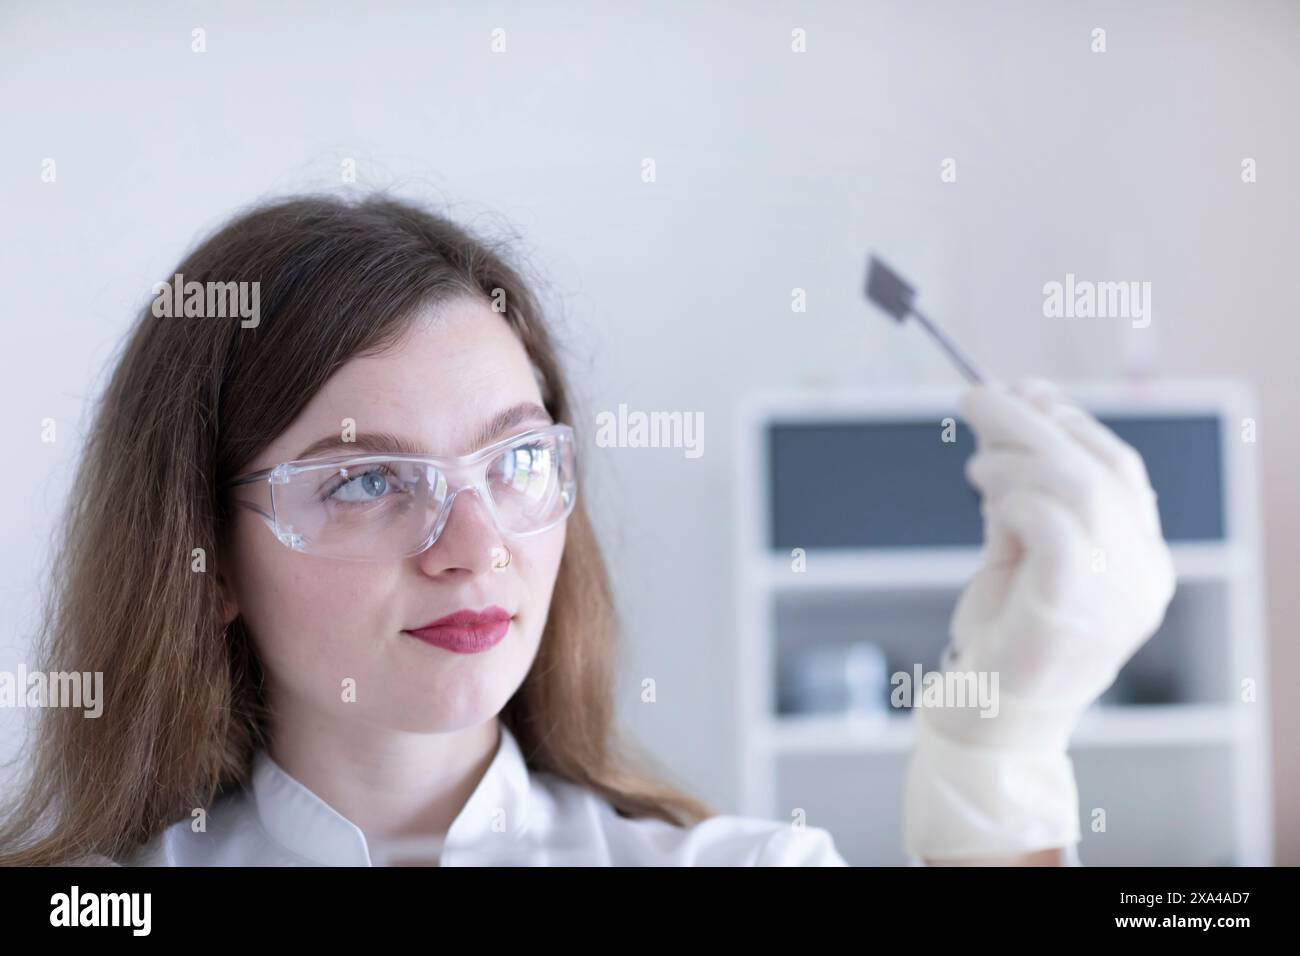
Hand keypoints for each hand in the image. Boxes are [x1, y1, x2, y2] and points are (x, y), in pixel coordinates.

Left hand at [931, 376, 1176, 747]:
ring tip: (975, 465)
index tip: (1019, 396)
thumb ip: (1025, 487)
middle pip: (1099, 469)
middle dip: (1034, 423)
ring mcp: (1114, 600)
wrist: (984, 720)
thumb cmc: (1002, 635)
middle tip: (977, 398)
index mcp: (1141, 563)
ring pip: (1078, 488)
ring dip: (1015, 457)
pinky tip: (985, 500)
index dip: (1070, 423)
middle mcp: (1141, 580)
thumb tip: (1019, 404)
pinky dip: (1014, 497)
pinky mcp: (1068, 613)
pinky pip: (1053, 526)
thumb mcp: (1018, 547)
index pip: (1120, 470)